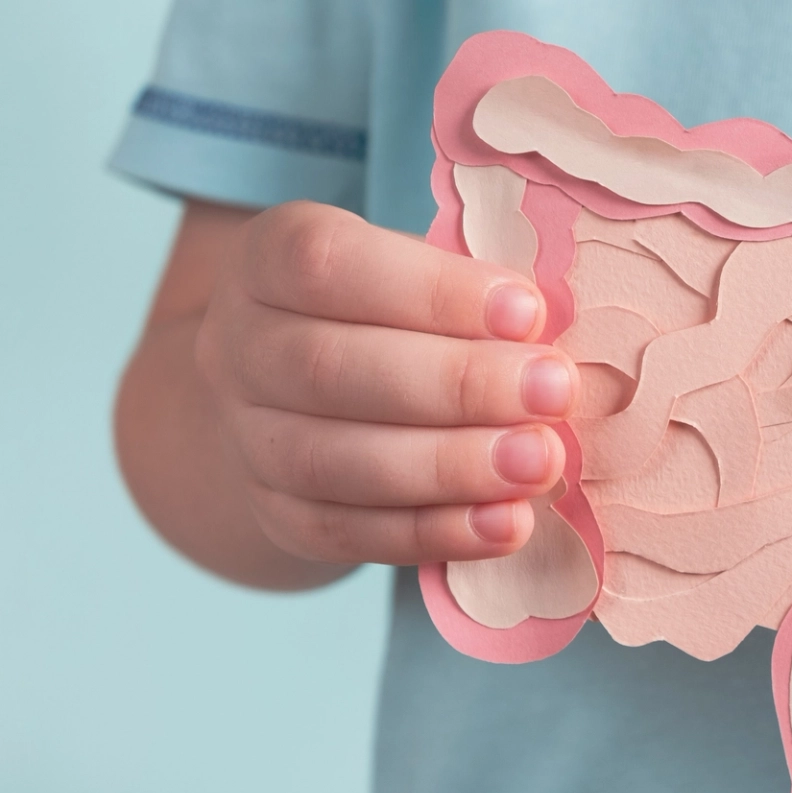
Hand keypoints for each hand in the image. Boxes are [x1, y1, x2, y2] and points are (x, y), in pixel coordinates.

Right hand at [192, 201, 579, 566]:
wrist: (297, 399)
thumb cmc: (389, 315)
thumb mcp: (415, 272)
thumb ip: (468, 293)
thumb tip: (551, 331)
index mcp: (266, 260)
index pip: (326, 263)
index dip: (431, 290)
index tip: (528, 311)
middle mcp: (236, 346)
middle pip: (328, 368)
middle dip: (457, 384)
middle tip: (555, 393)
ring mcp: (246, 438)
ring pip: (332, 461)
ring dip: (450, 466)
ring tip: (540, 463)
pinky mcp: (275, 514)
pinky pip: (344, 532)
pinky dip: (433, 532)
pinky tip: (506, 524)